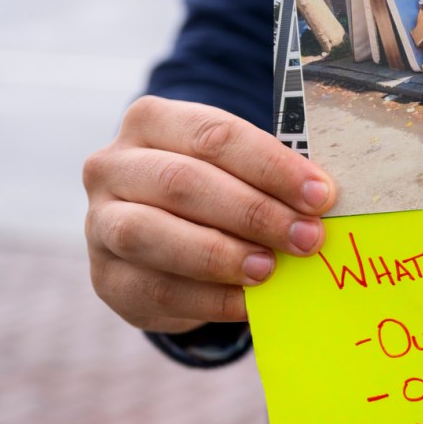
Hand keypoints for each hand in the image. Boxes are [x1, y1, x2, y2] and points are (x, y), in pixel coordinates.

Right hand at [83, 96, 336, 332]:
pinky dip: (210, 298)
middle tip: (306, 237)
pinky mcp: (106, 277)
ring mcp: (100, 222)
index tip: (319, 195)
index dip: (272, 166)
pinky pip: (156, 288)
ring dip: (221, 254)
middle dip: (253, 212)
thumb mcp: (235, 170)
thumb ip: (269, 178)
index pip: (215, 135)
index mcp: (152, 122)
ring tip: (270, 268)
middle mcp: (113, 166)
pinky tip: (249, 302)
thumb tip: (322, 201)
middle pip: (183, 182)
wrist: (160, 239)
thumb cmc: (214, 190)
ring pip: (151, 234)